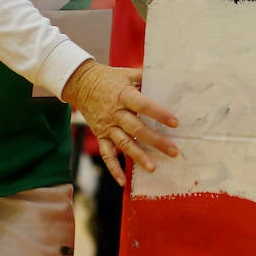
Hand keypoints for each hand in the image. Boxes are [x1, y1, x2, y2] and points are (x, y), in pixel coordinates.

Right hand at [62, 60, 178, 185]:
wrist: (80, 83)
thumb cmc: (109, 78)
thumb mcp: (127, 73)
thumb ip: (145, 76)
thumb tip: (167, 74)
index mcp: (124, 96)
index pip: (143, 106)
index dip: (159, 114)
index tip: (175, 123)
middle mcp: (115, 113)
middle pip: (137, 129)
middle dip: (156, 141)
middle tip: (173, 151)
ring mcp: (107, 126)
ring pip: (123, 143)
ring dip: (138, 156)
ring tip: (153, 168)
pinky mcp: (100, 135)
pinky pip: (106, 154)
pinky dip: (114, 168)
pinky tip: (123, 181)